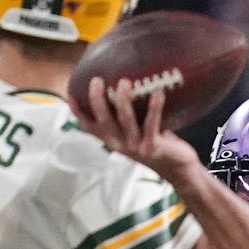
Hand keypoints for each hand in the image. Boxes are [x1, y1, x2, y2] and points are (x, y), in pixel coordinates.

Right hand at [71, 79, 199, 180]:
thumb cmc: (157, 144)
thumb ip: (126, 117)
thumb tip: (122, 83)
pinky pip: (152, 123)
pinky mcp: (152, 147)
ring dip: (123, 101)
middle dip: (97, 100)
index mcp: (113, 140)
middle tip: (97, 80)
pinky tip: (158, 92)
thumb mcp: (135, 133)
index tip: (71, 95)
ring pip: (125, 121)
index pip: (89, 127)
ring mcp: (135, 147)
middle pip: (103, 121)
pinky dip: (154, 107)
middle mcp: (120, 145)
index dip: (78, 113)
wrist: (177, 168)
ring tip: (124, 82)